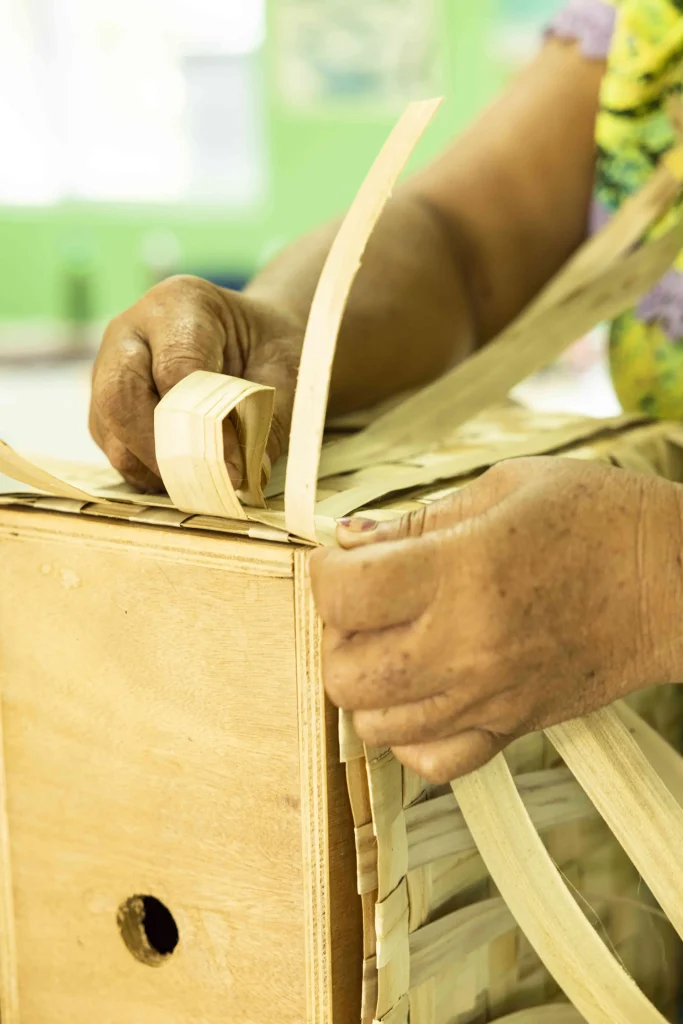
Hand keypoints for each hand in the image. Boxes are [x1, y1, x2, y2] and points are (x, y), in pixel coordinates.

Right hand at [90, 275, 303, 489]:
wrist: (252, 340)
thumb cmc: (268, 348)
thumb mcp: (287, 371)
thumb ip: (272, 418)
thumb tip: (251, 471)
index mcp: (179, 303)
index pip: (175, 370)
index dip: (201, 424)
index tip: (233, 466)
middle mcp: (130, 330)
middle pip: (120, 395)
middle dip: (161, 449)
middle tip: (203, 483)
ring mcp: (108, 366)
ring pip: (109, 427)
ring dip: (151, 465)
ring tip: (199, 483)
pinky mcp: (104, 404)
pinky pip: (111, 444)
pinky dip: (145, 470)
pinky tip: (184, 476)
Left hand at [310, 457, 682, 781]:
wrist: (679, 581)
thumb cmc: (600, 518)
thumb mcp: (506, 487)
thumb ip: (418, 519)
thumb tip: (349, 539)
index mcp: (462, 571)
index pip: (342, 595)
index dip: (325, 570)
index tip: (345, 557)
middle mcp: (467, 644)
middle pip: (342, 672)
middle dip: (337, 631)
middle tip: (369, 600)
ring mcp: (487, 696)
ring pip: (374, 725)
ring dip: (368, 681)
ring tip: (398, 641)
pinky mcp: (511, 726)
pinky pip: (431, 762)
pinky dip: (410, 734)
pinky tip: (425, 691)